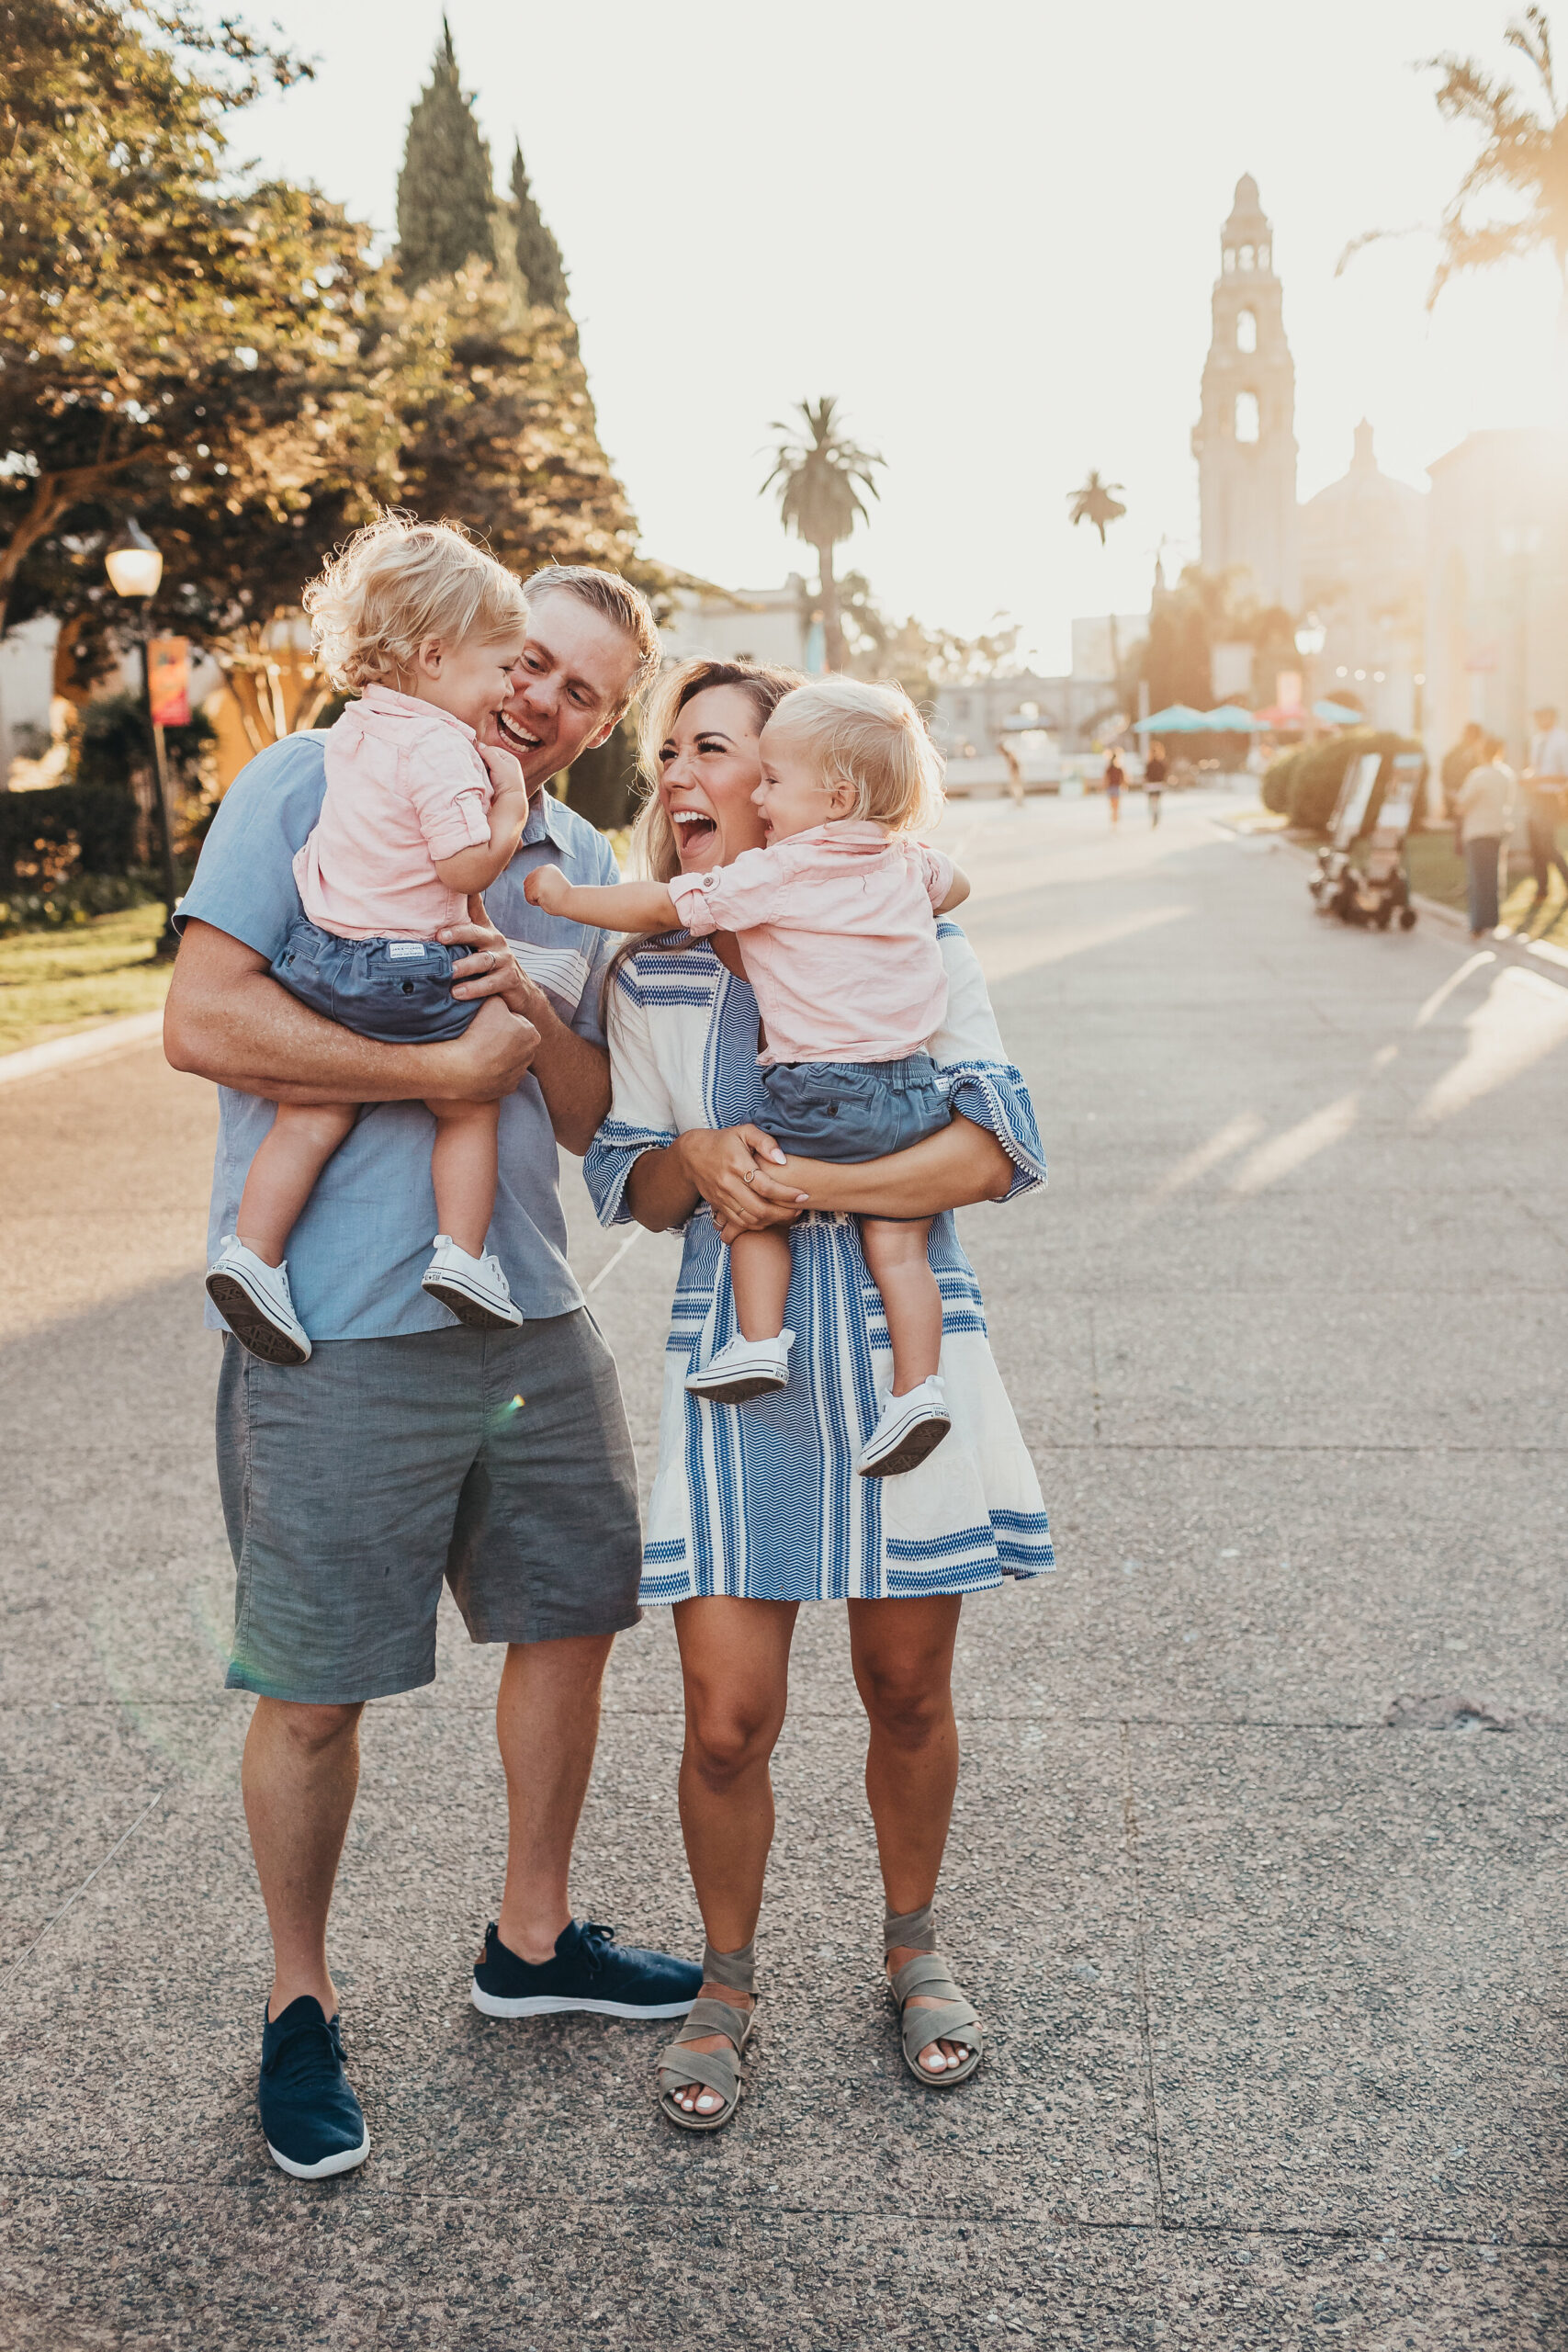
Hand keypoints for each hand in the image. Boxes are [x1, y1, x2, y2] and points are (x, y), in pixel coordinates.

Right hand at [431, 994, 539, 1099]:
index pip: (514, 1022)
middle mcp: (530, 1055)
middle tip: (479, 1036)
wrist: (462, 1068)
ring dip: (494, 1056)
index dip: (497, 1020)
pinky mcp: (506, 1089)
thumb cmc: (478, 1033)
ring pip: (505, 1060)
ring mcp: (519, 1075)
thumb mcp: (491, 1003)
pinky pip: (498, 1077)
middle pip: (512, 1042)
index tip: (484, 1022)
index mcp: (531, 1034)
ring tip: (476, 1051)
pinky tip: (477, 1066)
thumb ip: (499, 997)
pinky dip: (489, 1072)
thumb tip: (497, 993)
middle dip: (499, 1039)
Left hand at [438, 898, 544, 1017]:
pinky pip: (490, 983)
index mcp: (484, 931)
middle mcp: (495, 941)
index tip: (450, 884)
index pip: (474, 909)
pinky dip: (474, 988)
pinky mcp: (510, 979)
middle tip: (440, 937)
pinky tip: (458, 993)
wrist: (521, 992)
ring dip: (464, 966)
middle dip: (458, 934)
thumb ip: (462, 932)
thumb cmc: (491, 967)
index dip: (466, 896)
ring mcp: (504, 959)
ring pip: (482, 960)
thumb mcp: (479, 946)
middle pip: (475, 933)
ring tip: (449, 972)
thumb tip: (434, 914)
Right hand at [476, 733, 526, 798]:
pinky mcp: (494, 783)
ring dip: (481, 769)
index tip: (477, 757)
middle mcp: (505, 765)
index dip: (484, 752)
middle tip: (477, 765)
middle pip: (488, 758)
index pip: (492, 750)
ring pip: (485, 767)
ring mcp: (499, 774)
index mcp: (509, 759)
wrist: (509, 803)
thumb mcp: (499, 765)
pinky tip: (479, 778)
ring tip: (478, 772)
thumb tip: (479, 745)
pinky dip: (481, 775)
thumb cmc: (507, 782)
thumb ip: (489, 754)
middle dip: (482, 761)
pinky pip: (485, 775)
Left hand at [525, 866, 571, 913]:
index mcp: (547, 867)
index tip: (553, 890)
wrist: (572, 901)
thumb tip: (524, 882)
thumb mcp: (553, 883)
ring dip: (536, 898)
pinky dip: (535, 903)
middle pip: (527, 883)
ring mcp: (538, 877)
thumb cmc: (564, 896)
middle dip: (536, 892)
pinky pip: (528, 898)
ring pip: (527, 891)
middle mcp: (542, 869)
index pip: (532, 878)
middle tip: (550, 895)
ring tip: (548, 897)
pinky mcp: (536, 887)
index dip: (541, 889)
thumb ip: (541, 880)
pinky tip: (546, 900)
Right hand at [675, 1124, 807, 1229]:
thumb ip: (765, 1142)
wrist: (692, 1155)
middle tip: (799, 1210)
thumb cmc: (724, 1141)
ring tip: (788, 1216)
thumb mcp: (744, 1131)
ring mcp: (722, 1197)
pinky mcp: (719, 1206)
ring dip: (772, 1221)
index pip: (765, 1186)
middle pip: (759, 1208)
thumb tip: (782, 1160)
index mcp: (737, 1164)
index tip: (803, 1195)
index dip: (786, 1194)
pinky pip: (740, 1222)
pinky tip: (770, 1218)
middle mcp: (728, 1183)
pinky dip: (757, 1224)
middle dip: (783, 1213)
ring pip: (750, 1219)